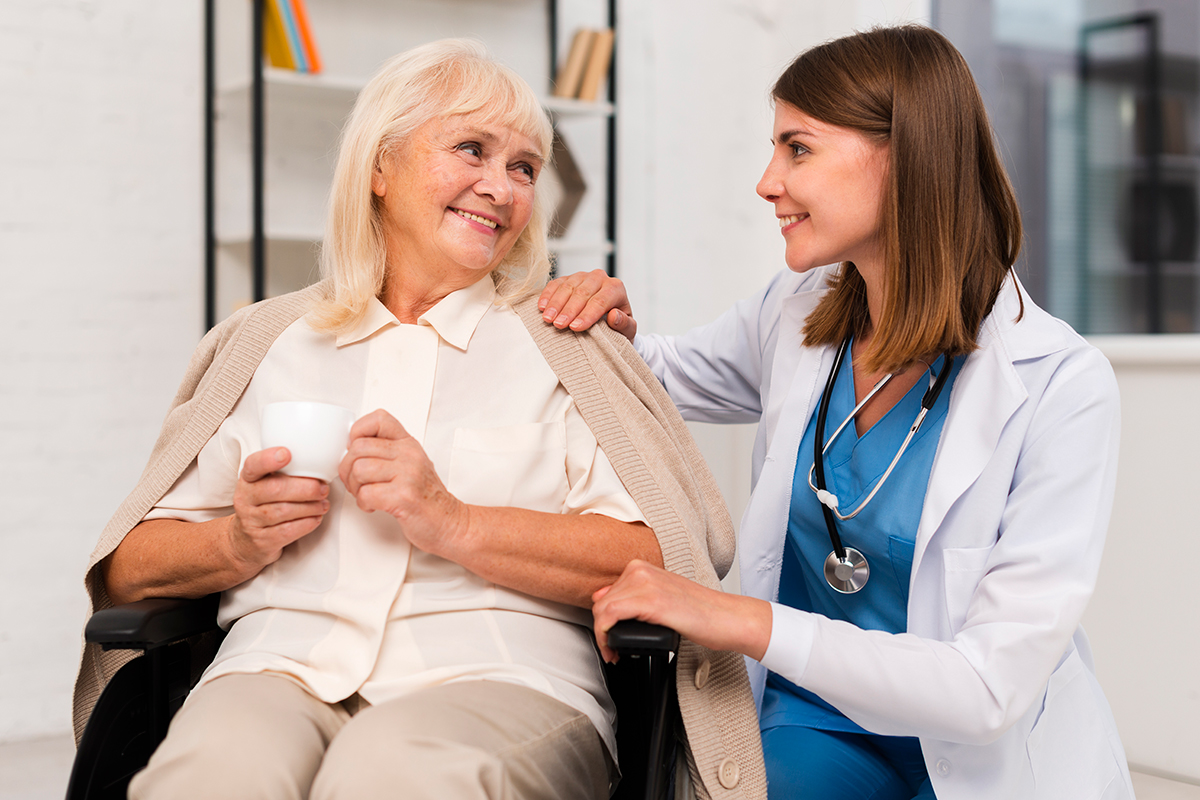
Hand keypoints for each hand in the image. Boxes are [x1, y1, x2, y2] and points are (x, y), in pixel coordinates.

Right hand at [228, 447, 329, 573]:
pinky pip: (287, 531)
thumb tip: (319, 460)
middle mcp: (245, 498)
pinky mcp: (262, 541)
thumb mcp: (265, 484)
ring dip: (310, 506)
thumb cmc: (264, 505)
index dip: (268, 459)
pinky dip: (306, 523)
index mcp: (248, 479)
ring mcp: (251, 521)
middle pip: (275, 489)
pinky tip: (316, 518)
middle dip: (305, 488)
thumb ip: (284, 471)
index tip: (287, 454)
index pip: (253, 465)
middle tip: (323, 488)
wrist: (245, 540)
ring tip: (323, 504)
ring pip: (284, 511)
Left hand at [338, 409, 469, 557]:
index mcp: (408, 443)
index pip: (378, 418)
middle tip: (356, 482)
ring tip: (365, 495)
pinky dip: (363, 503)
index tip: (356, 450)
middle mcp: (409, 454)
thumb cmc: (425, 496)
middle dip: (347, 469)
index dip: (358, 432)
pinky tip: (373, 506)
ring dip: (355, 488)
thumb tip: (351, 447)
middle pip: (358, 448)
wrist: (448, 521)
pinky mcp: (404, 497)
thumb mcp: (410, 463)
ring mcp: (408, 474)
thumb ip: (386, 451)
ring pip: (359, 470)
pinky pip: (366, 494)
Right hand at [538, 269, 636, 341]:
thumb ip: (625, 325)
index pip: (600, 301)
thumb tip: (614, 316)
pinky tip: (542, 307)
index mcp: (616, 288)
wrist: (609, 319)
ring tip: (548, 319)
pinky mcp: (569, 278)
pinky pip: (556, 283)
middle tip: (559, 325)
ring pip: (567, 286)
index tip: (575, 327)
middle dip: (569, 310)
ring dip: (556, 304)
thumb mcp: (628, 330)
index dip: (587, 315)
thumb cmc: (619, 326)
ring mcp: (583, 276)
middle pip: (582, 293)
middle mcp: (600, 278)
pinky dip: (548, 295)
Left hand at [591, 560, 771, 662]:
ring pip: (602, 610)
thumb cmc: (700, 613)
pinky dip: (605, 636)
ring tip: (613, 653)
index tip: (609, 637)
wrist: (726, 618)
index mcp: (642, 568)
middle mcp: (641, 571)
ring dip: (602, 637)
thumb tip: (601, 598)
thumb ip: (633, 596)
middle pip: (600, 603)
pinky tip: (614, 650)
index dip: (603, 619)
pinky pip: (610, 615)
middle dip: (601, 630)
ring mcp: (645, 584)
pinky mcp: (651, 601)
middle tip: (610, 650)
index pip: (605, 593)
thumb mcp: (660, 598)